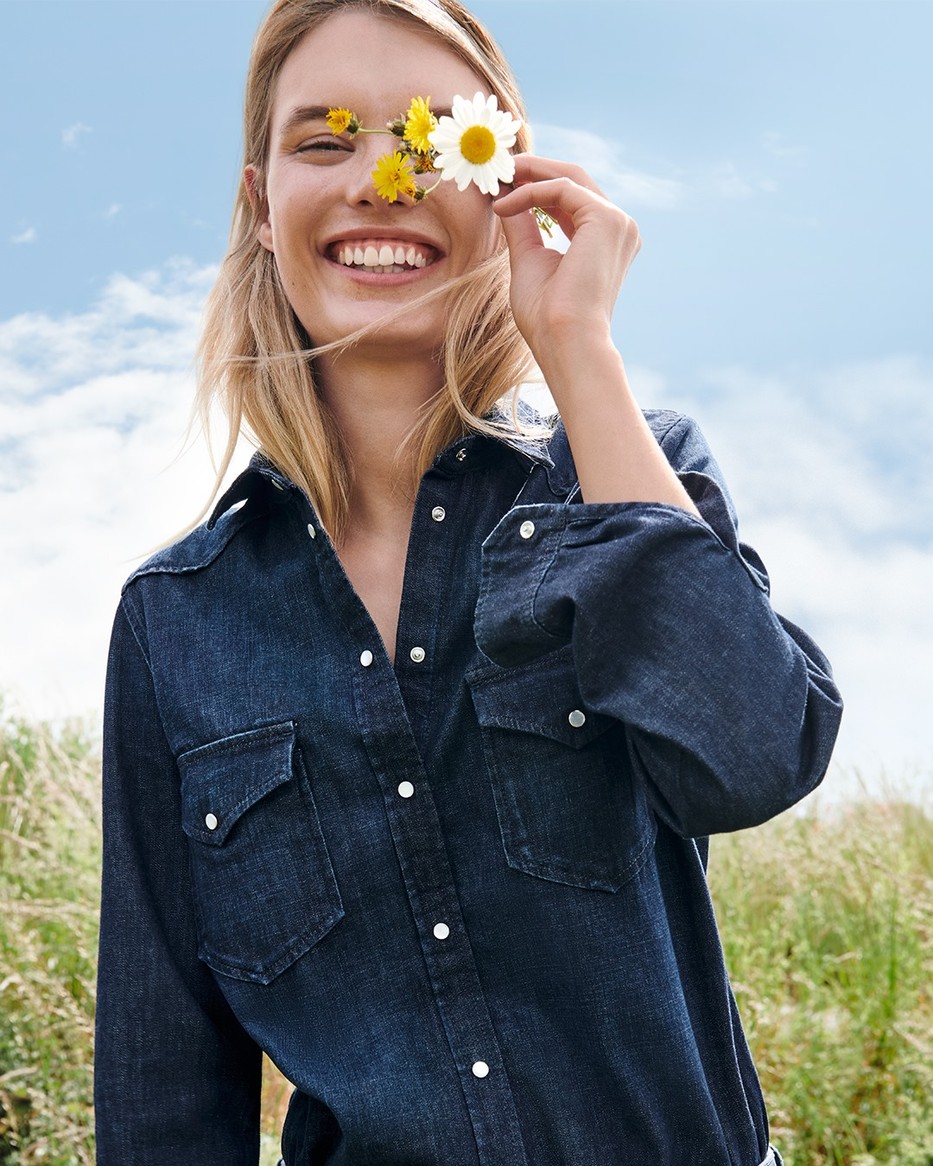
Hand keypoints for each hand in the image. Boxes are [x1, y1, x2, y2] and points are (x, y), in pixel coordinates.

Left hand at [492, 155, 640, 364]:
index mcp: (605, 241)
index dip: (537, 186)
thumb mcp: (529, 260)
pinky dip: (529, 192)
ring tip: (497, 179)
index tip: (503, 184)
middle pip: (575, 180)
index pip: (573, 199)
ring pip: (570, 177)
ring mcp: (617, 222)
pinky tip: (503, 205)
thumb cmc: (547, 318)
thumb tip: (504, 198)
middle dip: (534, 170)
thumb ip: (523, 226)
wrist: (564, 341)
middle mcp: (619, 228)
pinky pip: (561, 188)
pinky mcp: (606, 219)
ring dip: (530, 173)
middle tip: (498, 169)